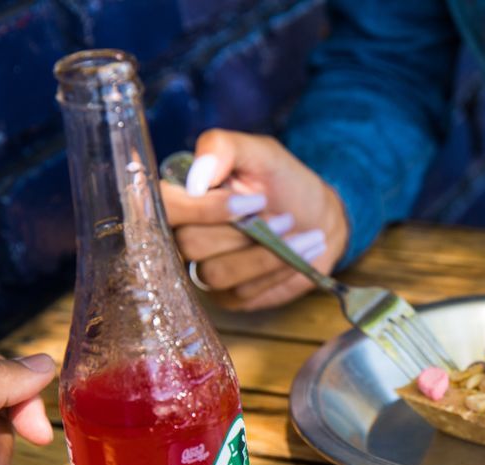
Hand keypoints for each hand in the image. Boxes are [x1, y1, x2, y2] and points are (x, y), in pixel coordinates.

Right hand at [161, 129, 350, 311]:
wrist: (320, 217)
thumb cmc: (283, 182)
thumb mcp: (259, 152)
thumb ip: (224, 148)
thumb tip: (197, 177)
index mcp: (184, 197)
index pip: (165, 208)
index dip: (203, 209)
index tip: (252, 200)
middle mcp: (185, 236)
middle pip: (189, 245)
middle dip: (242, 233)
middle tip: (285, 217)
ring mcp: (204, 270)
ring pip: (215, 273)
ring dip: (263, 255)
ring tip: (297, 234)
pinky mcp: (230, 296)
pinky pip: (243, 291)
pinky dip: (276, 270)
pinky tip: (301, 252)